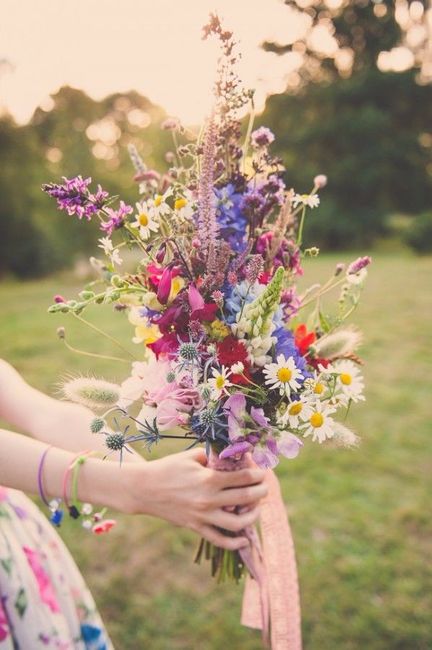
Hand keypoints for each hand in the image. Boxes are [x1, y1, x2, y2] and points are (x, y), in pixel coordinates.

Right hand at [122, 448, 267, 549]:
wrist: (145, 489)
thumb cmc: (168, 468)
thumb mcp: (191, 456)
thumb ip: (211, 457)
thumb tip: (229, 459)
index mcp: (209, 479)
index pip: (243, 478)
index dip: (257, 474)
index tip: (263, 472)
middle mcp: (209, 499)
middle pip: (245, 498)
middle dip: (261, 492)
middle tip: (265, 487)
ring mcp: (203, 516)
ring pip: (237, 523)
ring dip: (252, 516)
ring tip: (256, 508)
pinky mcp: (196, 527)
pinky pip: (219, 540)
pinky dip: (234, 543)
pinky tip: (244, 539)